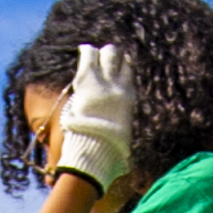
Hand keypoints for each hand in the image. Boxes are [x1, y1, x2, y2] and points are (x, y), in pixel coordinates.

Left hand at [53, 41, 136, 189]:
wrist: (95, 149)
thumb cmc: (109, 153)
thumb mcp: (123, 145)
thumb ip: (123, 141)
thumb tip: (126, 162)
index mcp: (129, 99)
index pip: (129, 73)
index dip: (123, 68)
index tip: (118, 67)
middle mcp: (119, 87)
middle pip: (120, 59)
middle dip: (112, 56)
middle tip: (104, 59)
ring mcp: (103, 81)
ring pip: (106, 53)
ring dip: (99, 54)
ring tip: (92, 55)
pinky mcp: (86, 80)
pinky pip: (88, 56)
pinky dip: (86, 52)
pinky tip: (83, 51)